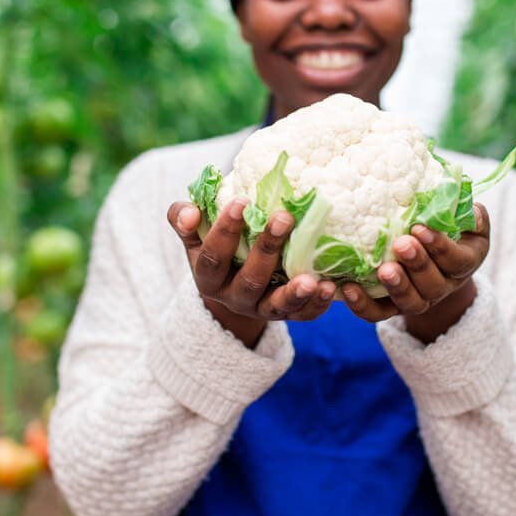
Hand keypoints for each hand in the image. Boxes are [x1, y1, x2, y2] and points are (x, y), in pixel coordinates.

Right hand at [168, 198, 335, 344]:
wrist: (236, 286)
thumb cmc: (220, 249)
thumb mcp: (196, 236)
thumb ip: (184, 220)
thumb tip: (189, 212)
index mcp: (209, 278)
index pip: (213, 257)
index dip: (224, 231)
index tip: (241, 200)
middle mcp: (235, 298)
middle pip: (250, 280)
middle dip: (267, 249)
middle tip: (284, 217)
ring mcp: (262, 309)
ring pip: (276, 306)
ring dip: (294, 293)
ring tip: (311, 279)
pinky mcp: (289, 315)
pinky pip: (304, 315)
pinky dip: (318, 304)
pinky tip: (331, 287)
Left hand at [340, 204, 490, 335]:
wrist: (436, 262)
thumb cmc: (451, 232)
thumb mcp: (469, 224)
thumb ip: (473, 217)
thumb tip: (473, 213)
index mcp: (463, 264)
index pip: (456, 261)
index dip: (439, 247)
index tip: (420, 228)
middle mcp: (442, 287)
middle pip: (432, 284)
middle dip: (417, 263)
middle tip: (401, 244)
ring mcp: (417, 300)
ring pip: (409, 302)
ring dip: (396, 286)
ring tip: (383, 269)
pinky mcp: (391, 308)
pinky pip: (378, 313)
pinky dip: (362, 305)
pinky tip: (348, 288)